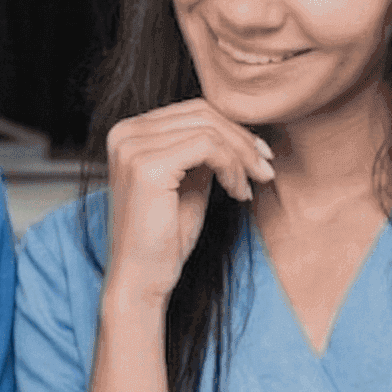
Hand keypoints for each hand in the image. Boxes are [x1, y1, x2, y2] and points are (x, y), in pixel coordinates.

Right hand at [101, 100, 273, 303]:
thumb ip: (203, 153)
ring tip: (253, 185)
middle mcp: (125, 133)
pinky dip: (232, 168)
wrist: (141, 281)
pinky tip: (238, 193)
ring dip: (241, 156)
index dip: (233, 129)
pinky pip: (207, 147)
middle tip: (266, 168)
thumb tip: (237, 131)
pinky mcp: (147, 166)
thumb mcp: (189, 184)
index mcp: (129, 133)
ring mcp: (132, 147)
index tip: (259, 156)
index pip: (192, 111)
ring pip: (209, 129)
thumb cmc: (164, 239)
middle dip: (243, 140)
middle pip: (202, 113)